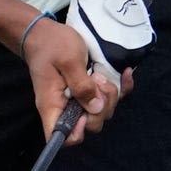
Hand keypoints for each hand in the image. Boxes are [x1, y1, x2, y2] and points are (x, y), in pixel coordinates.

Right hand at [22, 14, 126, 141]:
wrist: (45, 33)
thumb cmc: (51, 45)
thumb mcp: (68, 61)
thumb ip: (81, 85)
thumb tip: (95, 108)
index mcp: (54, 106)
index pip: (62, 137)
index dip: (78, 132)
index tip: (86, 111)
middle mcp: (67, 107)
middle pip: (91, 124)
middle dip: (102, 106)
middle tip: (96, 81)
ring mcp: (80, 100)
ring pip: (103, 111)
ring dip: (110, 95)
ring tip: (100, 74)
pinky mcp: (91, 90)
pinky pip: (112, 97)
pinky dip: (122, 87)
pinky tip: (125, 73)